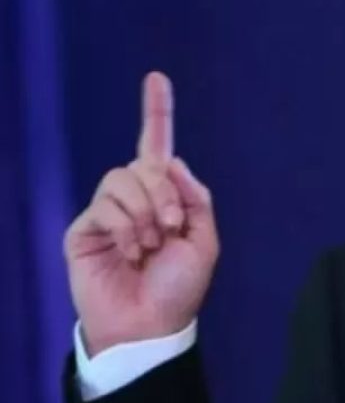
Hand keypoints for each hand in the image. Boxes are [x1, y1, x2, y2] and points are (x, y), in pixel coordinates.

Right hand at [64, 71, 219, 356]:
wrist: (150, 325)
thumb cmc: (178, 288)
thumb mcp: (203, 240)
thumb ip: (194, 197)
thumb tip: (168, 161)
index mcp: (165, 197)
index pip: (157, 147)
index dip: (157, 112)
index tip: (157, 77)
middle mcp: (134, 199)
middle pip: (145, 165)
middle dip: (165, 194)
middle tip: (172, 230)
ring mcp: (106, 212)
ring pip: (122, 180)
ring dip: (146, 212)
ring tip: (150, 246)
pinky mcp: (84, 229)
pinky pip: (105, 207)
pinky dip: (126, 228)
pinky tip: (131, 253)